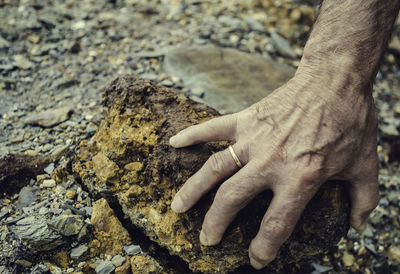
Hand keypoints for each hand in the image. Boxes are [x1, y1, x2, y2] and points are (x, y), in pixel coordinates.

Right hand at [169, 76, 378, 268]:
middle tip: (206, 239)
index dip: (263, 248)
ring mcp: (254, 139)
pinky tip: (173, 143)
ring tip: (176, 207)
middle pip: (232, 200)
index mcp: (300, 177)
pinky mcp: (247, 119)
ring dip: (193, 190)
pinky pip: (213, 128)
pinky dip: (192, 134)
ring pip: (214, 169)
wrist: (335, 79)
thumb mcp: (365, 164)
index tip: (255, 259)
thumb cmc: (351, 121)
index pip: (276, 223)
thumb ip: (364, 199)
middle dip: (215, 224)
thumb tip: (360, 225)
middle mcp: (270, 162)